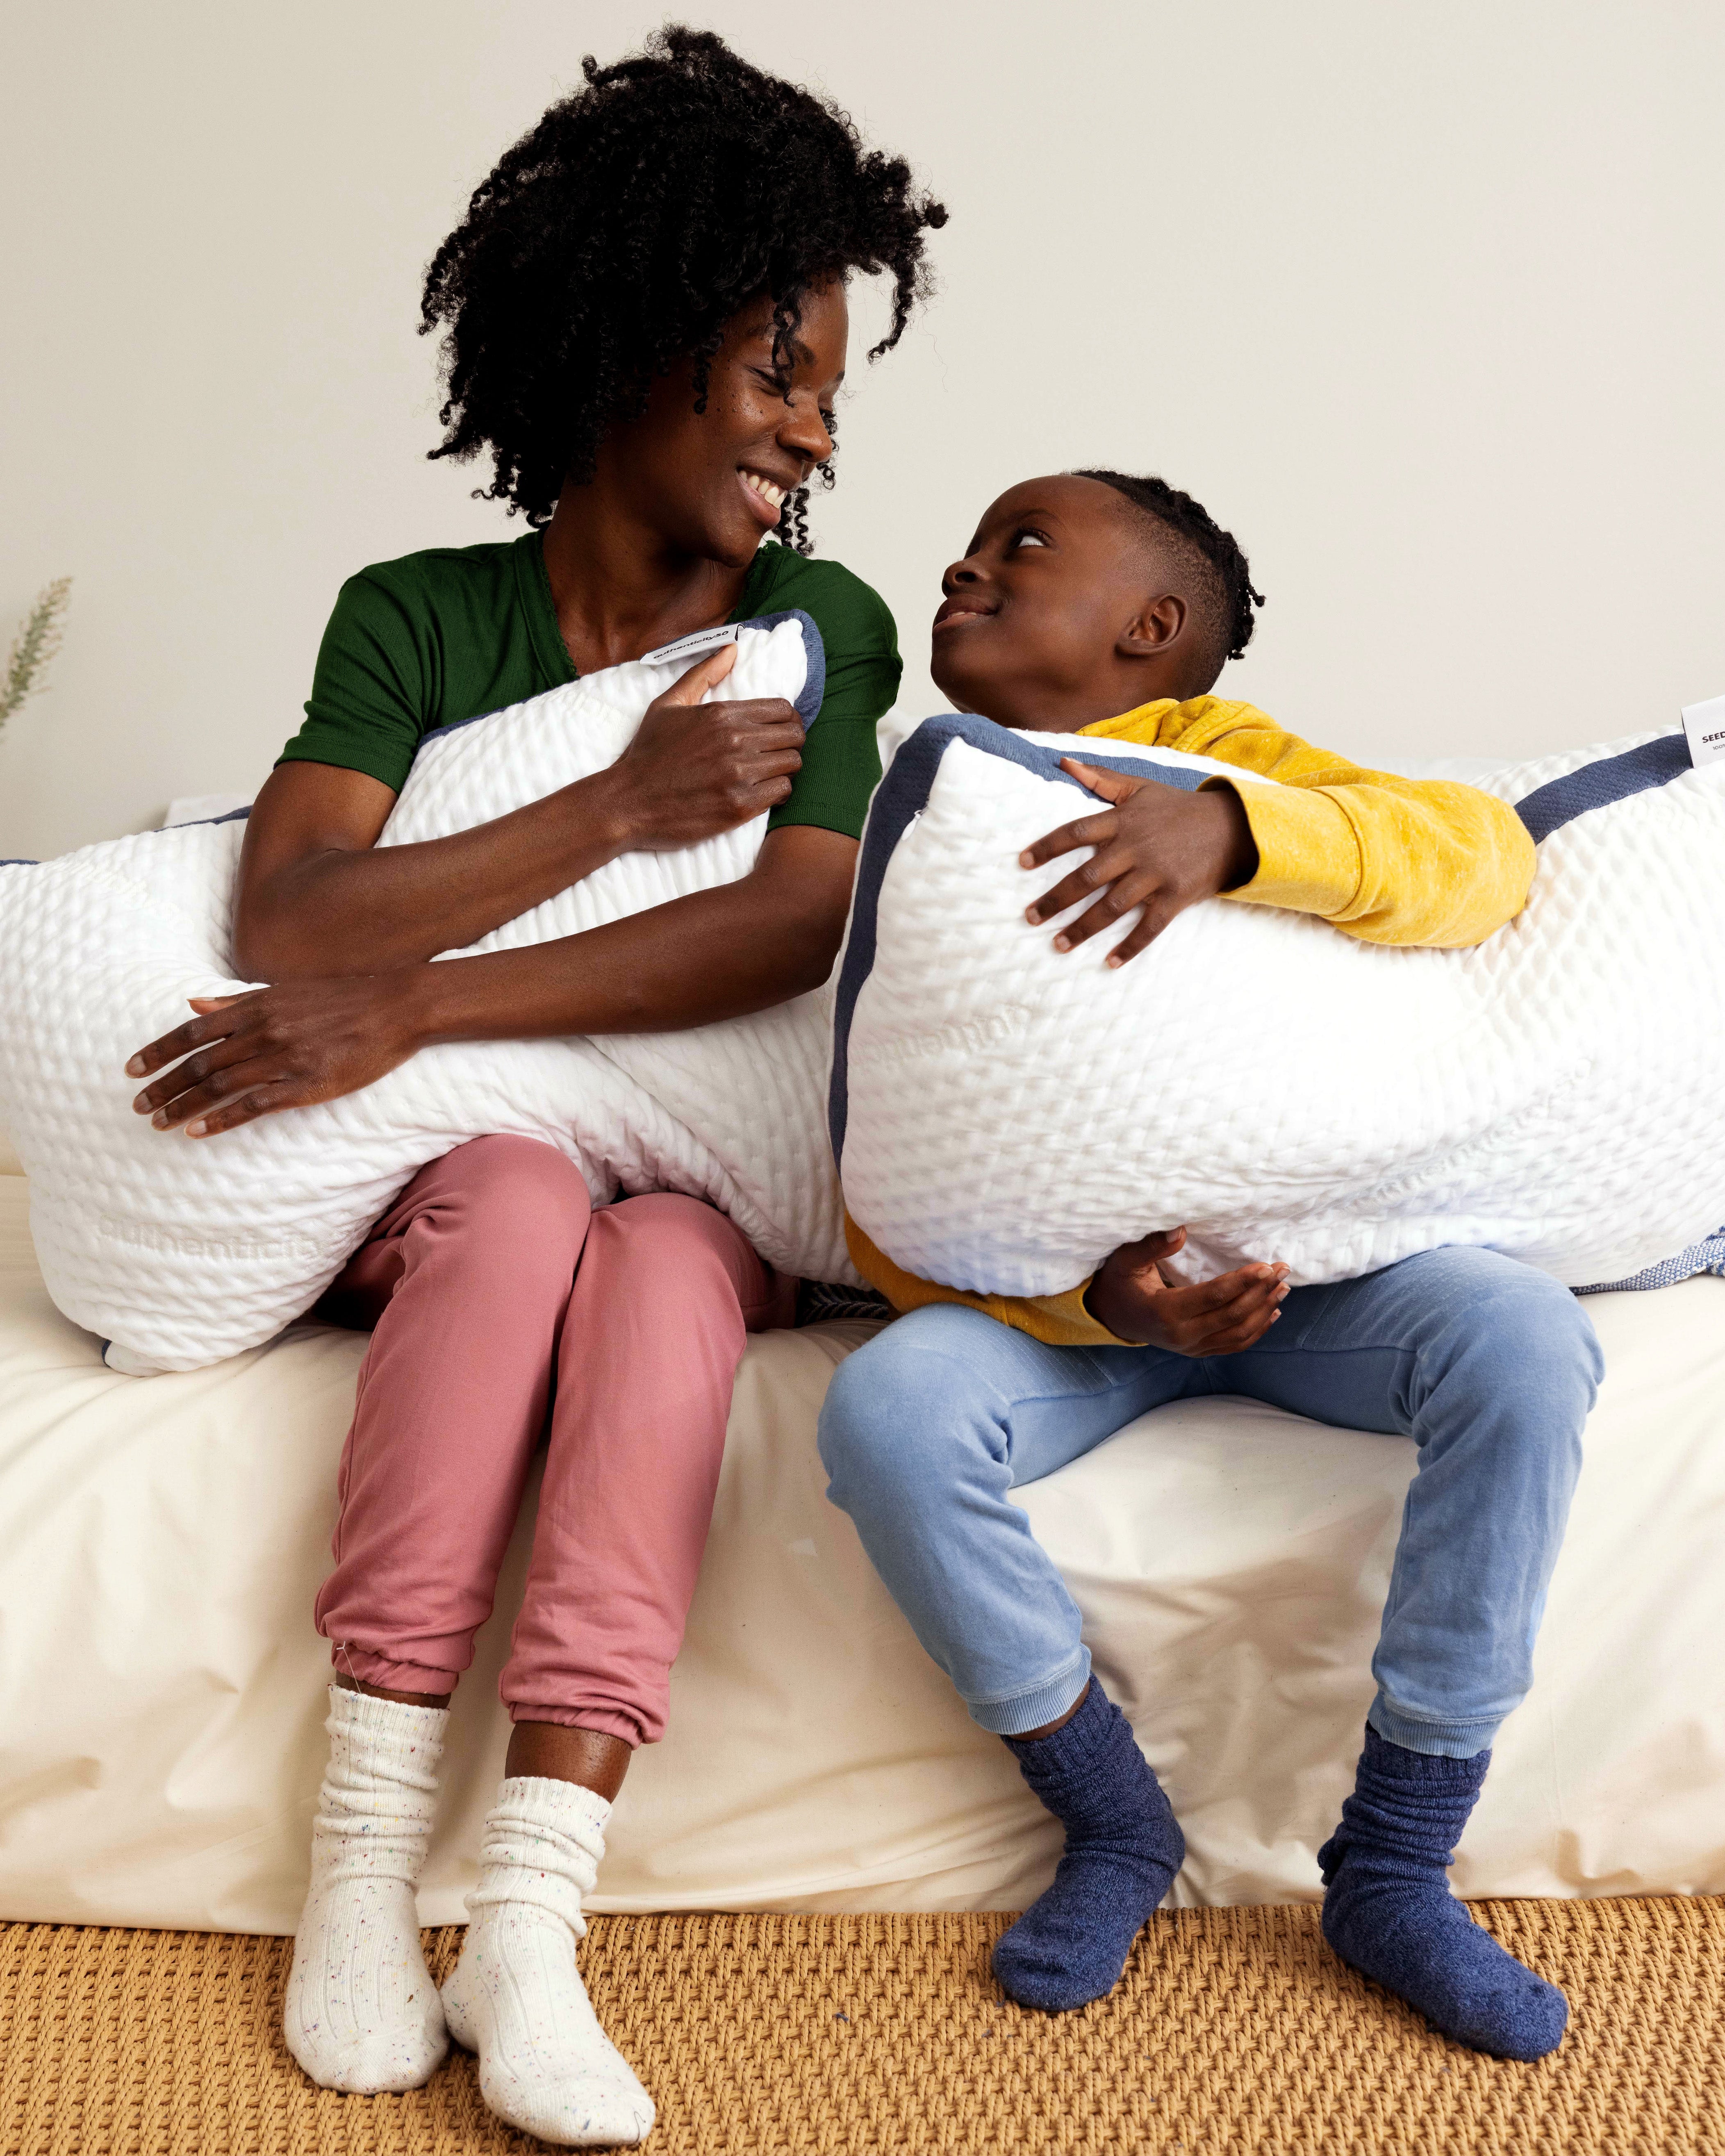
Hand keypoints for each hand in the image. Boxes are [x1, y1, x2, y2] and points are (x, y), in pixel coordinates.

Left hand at [125, 974, 429, 1137]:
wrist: (395, 1007)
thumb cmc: (342, 999)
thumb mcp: (285, 992)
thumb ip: (237, 1002)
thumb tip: (193, 1002)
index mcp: (257, 1006)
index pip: (192, 1030)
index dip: (158, 1051)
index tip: (132, 1069)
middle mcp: (263, 1030)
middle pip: (199, 1062)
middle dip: (163, 1085)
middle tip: (138, 1105)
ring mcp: (284, 1058)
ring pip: (219, 1085)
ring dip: (184, 1106)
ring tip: (160, 1121)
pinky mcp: (306, 1084)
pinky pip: (254, 1105)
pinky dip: (221, 1119)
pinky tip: (198, 1131)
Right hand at [607, 643, 805, 849]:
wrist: (627, 803)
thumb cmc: (648, 753)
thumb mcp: (668, 705)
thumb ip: (703, 675)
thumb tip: (732, 648)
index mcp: (721, 714)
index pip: (782, 709)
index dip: (786, 720)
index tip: (777, 731)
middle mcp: (734, 741)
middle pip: (793, 735)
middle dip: (789, 742)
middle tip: (776, 753)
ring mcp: (738, 774)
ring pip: (792, 763)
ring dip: (785, 767)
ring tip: (769, 772)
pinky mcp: (740, 805)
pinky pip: (783, 791)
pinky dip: (779, 792)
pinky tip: (764, 792)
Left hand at [1020, 761, 1257, 965]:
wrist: (1231, 827)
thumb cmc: (1178, 808)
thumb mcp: (1140, 787)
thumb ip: (1100, 778)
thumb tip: (1063, 762)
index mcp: (1122, 821)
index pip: (1075, 833)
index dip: (1047, 848)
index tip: (1022, 863)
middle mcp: (1135, 849)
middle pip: (1087, 877)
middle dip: (1056, 899)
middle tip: (1030, 917)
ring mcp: (1155, 875)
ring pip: (1111, 907)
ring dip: (1083, 928)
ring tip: (1058, 944)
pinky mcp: (1175, 897)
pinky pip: (1149, 927)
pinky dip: (1130, 946)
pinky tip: (1110, 962)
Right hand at [1084, 1227, 1288, 1349]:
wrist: (1111, 1316)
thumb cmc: (1119, 1282)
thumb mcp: (1125, 1259)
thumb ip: (1152, 1245)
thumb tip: (1182, 1230)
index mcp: (1165, 1312)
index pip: (1214, 1296)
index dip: (1243, 1281)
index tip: (1266, 1266)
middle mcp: (1182, 1336)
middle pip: (1233, 1315)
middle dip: (1262, 1292)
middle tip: (1283, 1269)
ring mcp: (1192, 1348)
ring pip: (1239, 1333)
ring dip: (1265, 1310)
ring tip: (1283, 1287)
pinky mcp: (1199, 1351)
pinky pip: (1234, 1345)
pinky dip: (1257, 1331)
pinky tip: (1272, 1312)